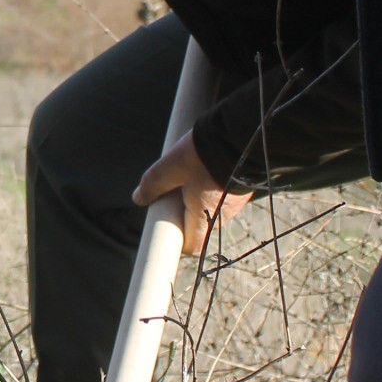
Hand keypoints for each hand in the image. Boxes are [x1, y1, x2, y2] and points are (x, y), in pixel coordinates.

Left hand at [132, 131, 252, 255]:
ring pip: (210, 208)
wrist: (240, 135)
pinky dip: (210, 187)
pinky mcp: (241, 188)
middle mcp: (223, 216)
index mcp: (205, 218)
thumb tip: (139, 197)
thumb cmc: (205, 155)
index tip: (165, 223)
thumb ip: (153, 184)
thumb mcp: (171, 167)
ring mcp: (236, 203)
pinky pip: (221, 195)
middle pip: (198, 224)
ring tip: (187, 174)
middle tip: (172, 191)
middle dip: (183, 211)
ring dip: (197, 197)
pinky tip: (203, 168)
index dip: (176, 238)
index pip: (191, 245)